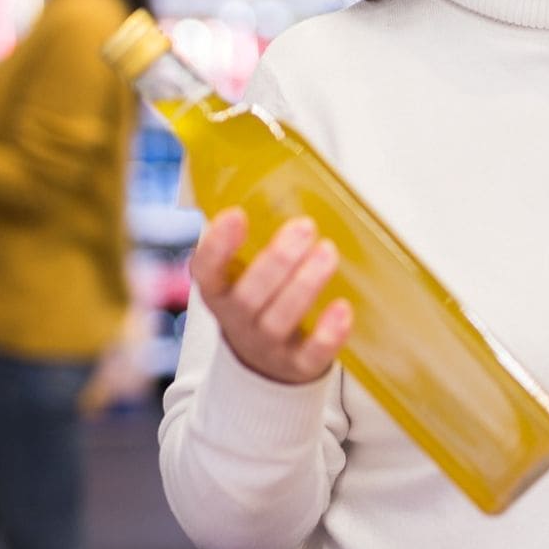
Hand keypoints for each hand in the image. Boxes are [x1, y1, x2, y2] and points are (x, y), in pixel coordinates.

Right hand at [190, 209, 352, 384]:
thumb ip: (254, 240)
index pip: (206, 270)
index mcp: (219, 292)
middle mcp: (237, 321)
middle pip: (248, 296)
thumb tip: (279, 179)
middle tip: (305, 226)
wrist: (265, 369)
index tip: (236, 214)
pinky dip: (327, 334)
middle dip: (276, 260)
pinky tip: (343, 308)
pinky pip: (311, 355)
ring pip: (278, 321)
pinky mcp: (297, 367)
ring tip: (328, 252)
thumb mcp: (244, 275)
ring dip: (304, 286)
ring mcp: (266, 347)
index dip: (218, 245)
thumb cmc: (261, 304)